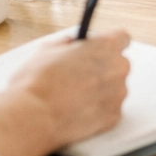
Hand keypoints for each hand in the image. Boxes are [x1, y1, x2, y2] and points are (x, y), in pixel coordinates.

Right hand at [0, 30, 131, 147]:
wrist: (33, 117)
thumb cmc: (37, 83)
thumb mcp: (47, 49)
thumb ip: (67, 43)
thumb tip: (71, 44)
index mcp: (105, 46)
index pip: (122, 38)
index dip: (108, 44)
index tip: (100, 49)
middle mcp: (118, 68)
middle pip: (118, 64)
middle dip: (103, 68)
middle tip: (81, 76)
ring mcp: (118, 93)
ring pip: (115, 88)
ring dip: (101, 90)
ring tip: (75, 96)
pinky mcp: (114, 116)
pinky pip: (110, 108)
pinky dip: (98, 110)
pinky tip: (78, 110)